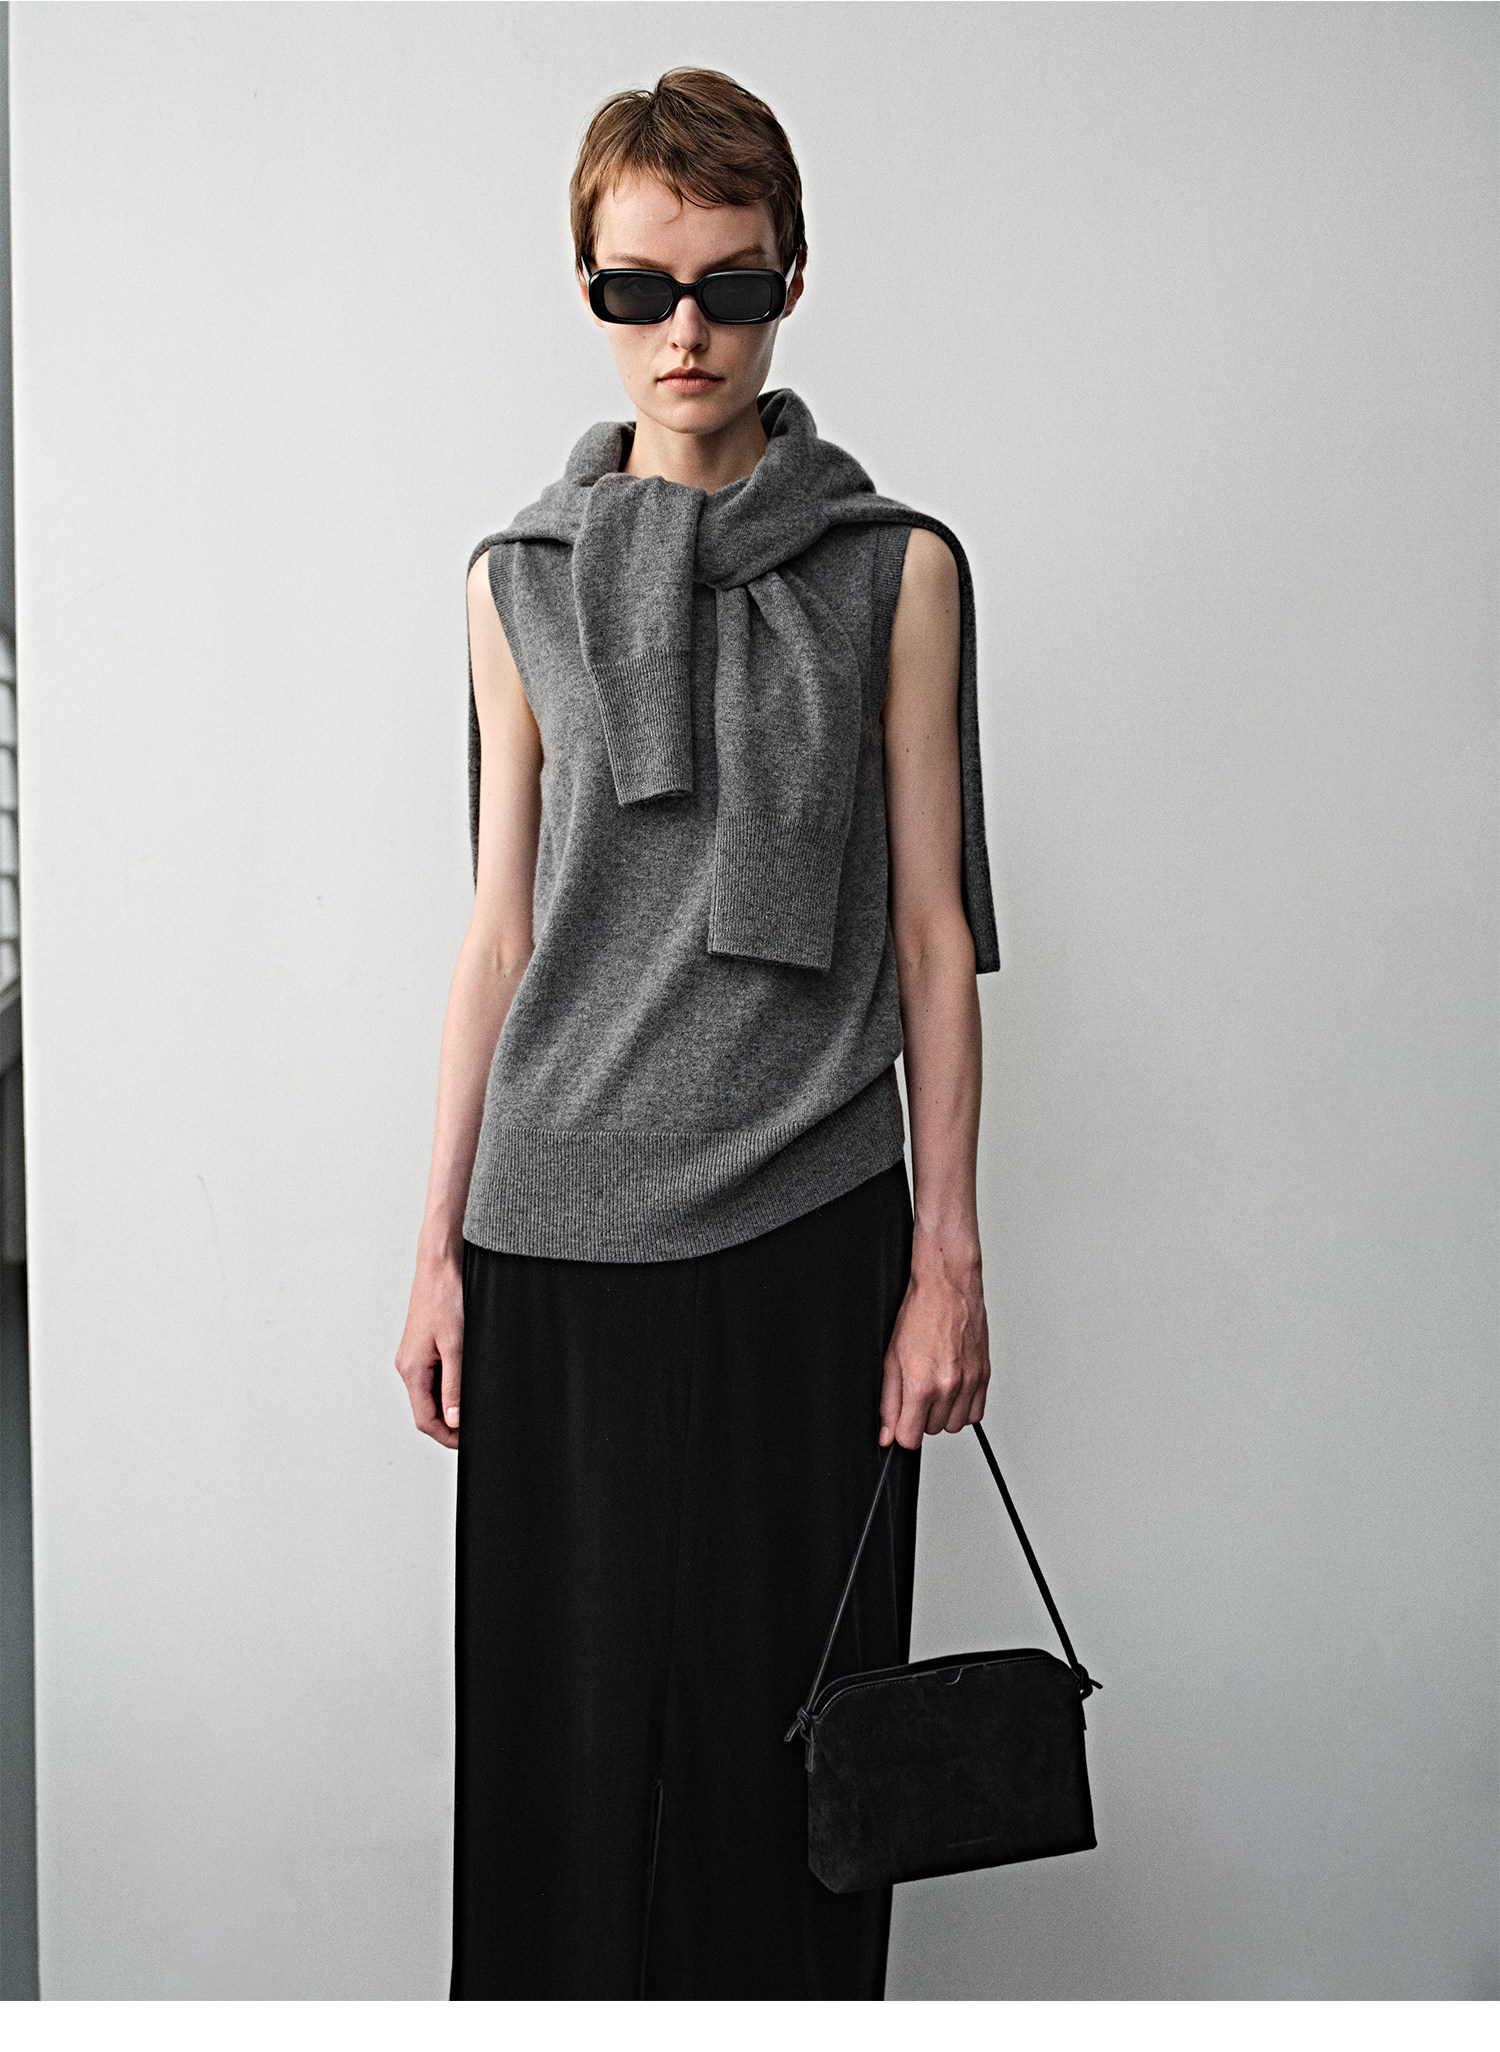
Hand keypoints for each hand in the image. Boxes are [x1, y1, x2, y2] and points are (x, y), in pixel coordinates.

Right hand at [395, 1246, 463, 1450]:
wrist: (441, 1264)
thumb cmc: (445, 1297)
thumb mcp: (456, 1346)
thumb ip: (454, 1385)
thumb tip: (454, 1419)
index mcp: (411, 1370)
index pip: (424, 1419)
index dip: (446, 1436)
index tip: (468, 1442)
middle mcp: (408, 1366)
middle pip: (426, 1410)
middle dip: (449, 1423)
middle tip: (476, 1428)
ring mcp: (414, 1356)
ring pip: (431, 1394)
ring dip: (450, 1405)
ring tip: (475, 1406)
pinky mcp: (424, 1346)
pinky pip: (434, 1377)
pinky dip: (450, 1386)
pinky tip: (467, 1383)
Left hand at [878, 1224, 989, 1449]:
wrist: (947, 1287)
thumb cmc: (919, 1314)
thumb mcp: (891, 1359)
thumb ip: (888, 1402)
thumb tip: (886, 1432)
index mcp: (921, 1384)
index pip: (910, 1437)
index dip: (901, 1432)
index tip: (900, 1421)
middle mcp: (949, 1386)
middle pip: (932, 1431)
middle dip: (921, 1417)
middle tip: (916, 1391)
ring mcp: (970, 1382)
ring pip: (954, 1425)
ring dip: (943, 1413)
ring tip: (934, 1387)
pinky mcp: (984, 1375)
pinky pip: (975, 1413)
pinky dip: (963, 1406)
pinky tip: (952, 1387)